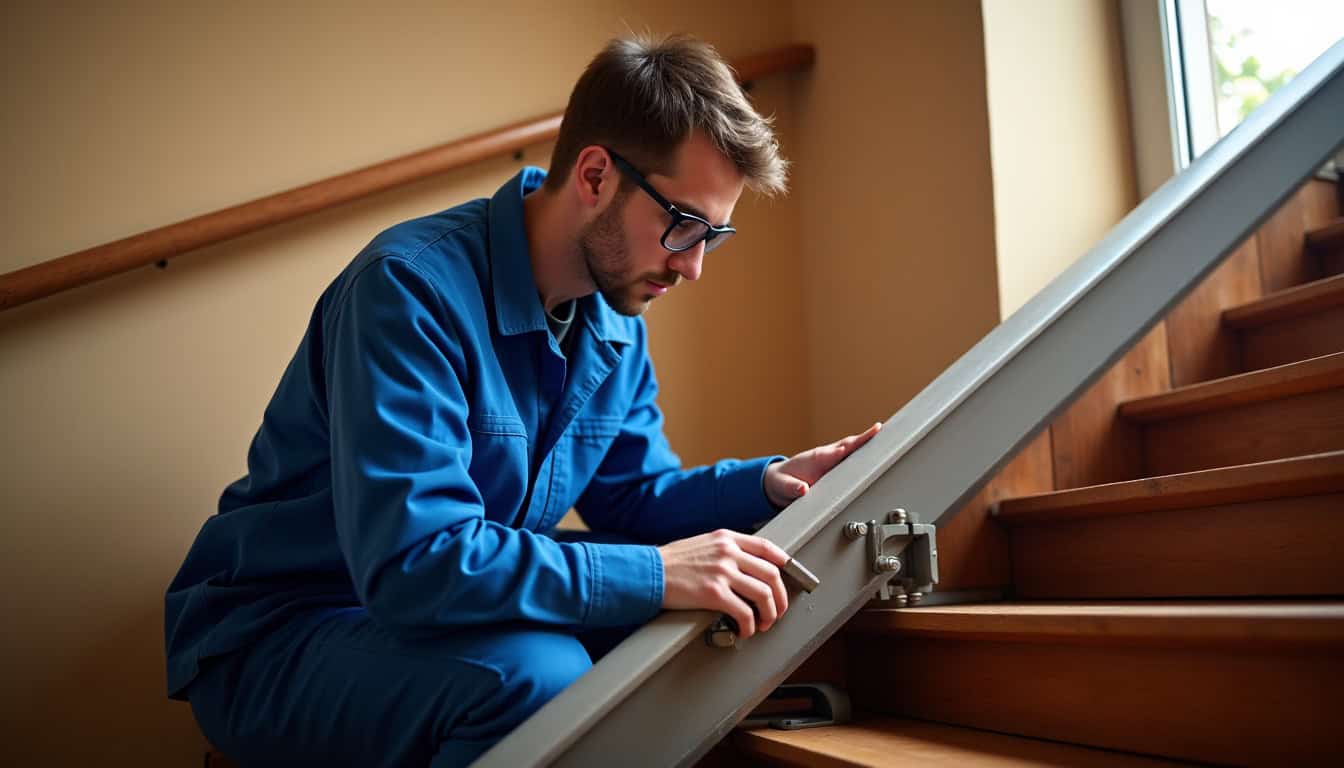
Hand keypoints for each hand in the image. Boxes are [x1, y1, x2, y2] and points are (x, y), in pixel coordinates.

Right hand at [658, 529, 790, 638]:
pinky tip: (744, 630)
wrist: (648, 572)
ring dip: (769, 614)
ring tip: (762, 624)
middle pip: (772, 574)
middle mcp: (728, 552)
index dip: (784, 563)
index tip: (789, 577)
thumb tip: (745, 568)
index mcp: (726, 538)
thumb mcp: (702, 545)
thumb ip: (725, 550)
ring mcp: (722, 572)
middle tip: (777, 611)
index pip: (767, 547)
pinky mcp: (714, 593)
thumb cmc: (670, 562)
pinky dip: (749, 626)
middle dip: (780, 598)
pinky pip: (744, 613)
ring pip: (764, 595)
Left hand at [764, 422, 881, 508]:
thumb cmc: (782, 482)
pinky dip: (864, 454)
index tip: (861, 441)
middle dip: (865, 439)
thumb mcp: (783, 487)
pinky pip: (852, 459)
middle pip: (849, 446)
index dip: (847, 448)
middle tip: (884, 431)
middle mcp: (827, 456)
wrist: (778, 482)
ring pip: (853, 450)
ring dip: (868, 444)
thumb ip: (792, 488)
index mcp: (816, 459)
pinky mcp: (835, 469)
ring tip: (888, 438)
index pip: (836, 451)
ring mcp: (832, 462)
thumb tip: (803, 489)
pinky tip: (878, 454)